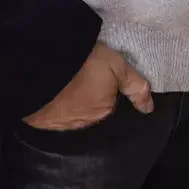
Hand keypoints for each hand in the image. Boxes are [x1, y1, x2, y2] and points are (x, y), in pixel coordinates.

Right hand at [24, 43, 153, 130]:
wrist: (39, 63)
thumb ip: (135, 86)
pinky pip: (54, 118)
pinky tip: (54, 95)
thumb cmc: (83, 63)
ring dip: (73, 106)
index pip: (113, 108)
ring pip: (73, 117)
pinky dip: (56, 109)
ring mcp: (62, 125)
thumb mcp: (115, 65)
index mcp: (105, 111)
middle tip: (85, 81)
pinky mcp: (42, 123)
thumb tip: (149, 108)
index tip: (101, 82)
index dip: (109, 95)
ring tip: (69, 88)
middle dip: (91, 102)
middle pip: (93, 114)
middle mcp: (85, 124)